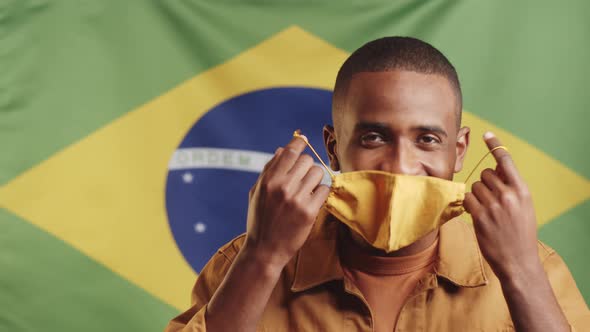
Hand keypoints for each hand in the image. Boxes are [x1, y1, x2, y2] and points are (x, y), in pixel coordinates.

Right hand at [243, 135, 329, 269]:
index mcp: (269, 180)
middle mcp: (283, 187)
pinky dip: (321, 192)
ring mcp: (297, 199)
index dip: (298, 143)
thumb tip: (282, 149)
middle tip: (302, 176)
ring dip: (315, 178)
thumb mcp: (257, 192)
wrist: (264, 250)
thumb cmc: (259, 220)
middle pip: (307, 160)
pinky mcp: (310, 212)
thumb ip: (269, 170)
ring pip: (318, 173)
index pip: (289, 152)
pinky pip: (324, 190)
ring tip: (308, 188)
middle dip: (306, 166)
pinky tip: (313, 199)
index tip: (303, 141)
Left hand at [464, 132, 540, 280]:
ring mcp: (493, 205)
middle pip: (486, 173)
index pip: (507, 161)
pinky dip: (468, 204)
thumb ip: (512, 187)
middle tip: (490, 199)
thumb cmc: (520, 233)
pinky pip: (467, 199)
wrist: (518, 260)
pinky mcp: (479, 216)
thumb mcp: (524, 207)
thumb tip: (498, 168)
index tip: (487, 134)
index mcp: (522, 190)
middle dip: (485, 183)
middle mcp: (508, 195)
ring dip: (476, 195)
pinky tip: (476, 214)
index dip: (496, 146)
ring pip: (475, 186)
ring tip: (486, 210)